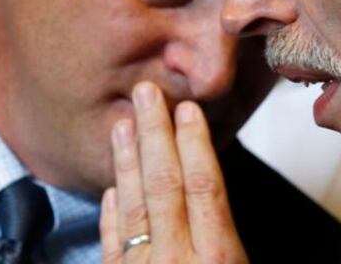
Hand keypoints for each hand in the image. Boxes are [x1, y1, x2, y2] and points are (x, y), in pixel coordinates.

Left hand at [101, 81, 247, 262]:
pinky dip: (112, 213)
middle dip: (155, 133)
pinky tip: (113, 189)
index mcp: (217, 258)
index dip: (194, 143)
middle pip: (164, 185)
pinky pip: (112, 243)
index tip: (187, 109)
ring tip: (123, 125)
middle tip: (146, 93)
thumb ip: (228, 245)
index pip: (203, 186)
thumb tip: (217, 204)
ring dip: (128, 162)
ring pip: (133, 207)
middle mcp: (176, 260)